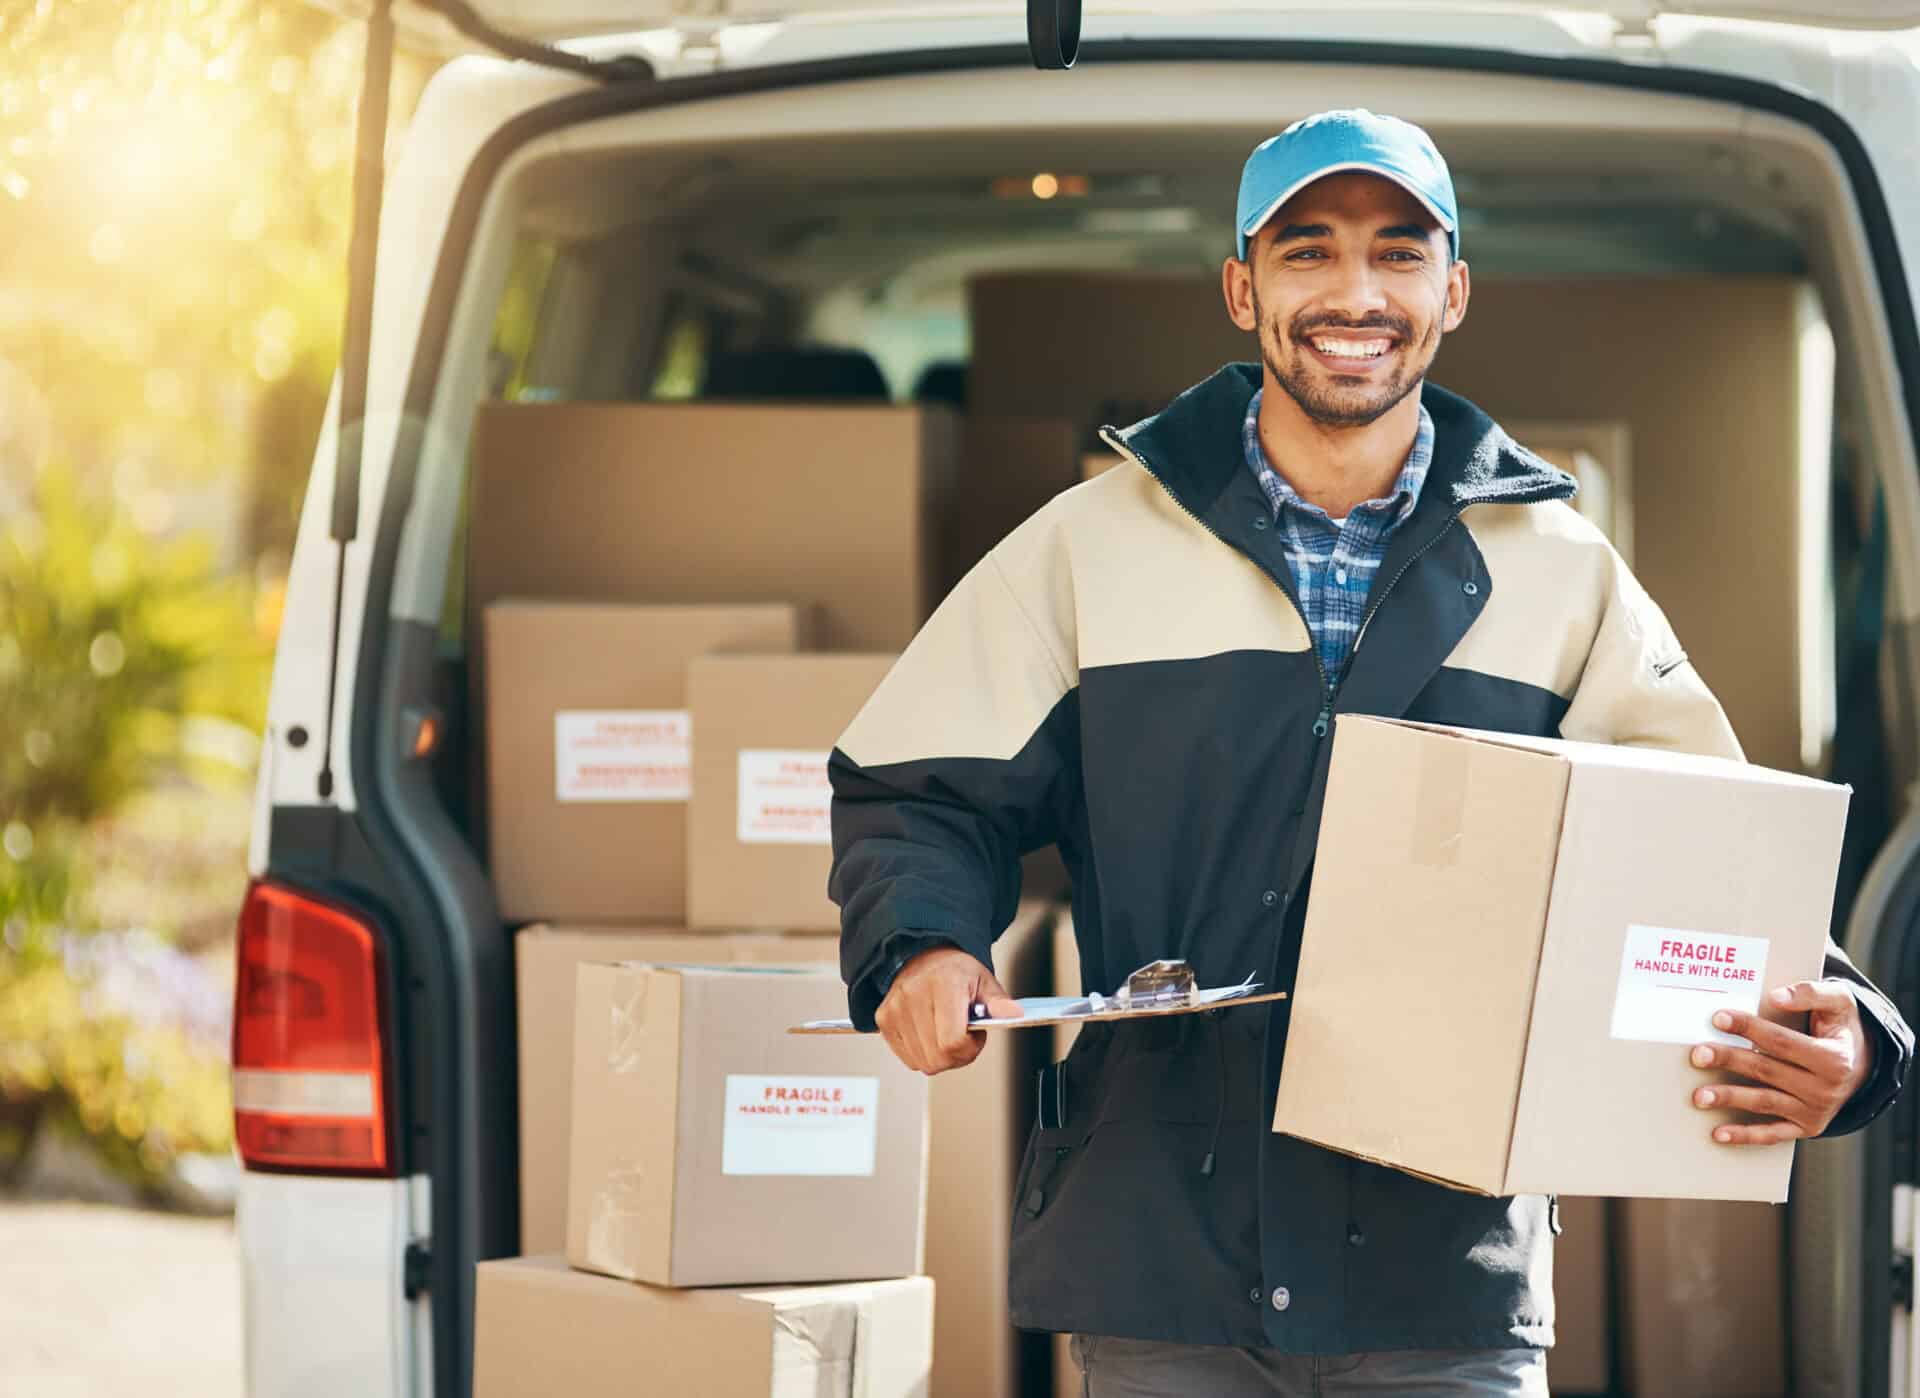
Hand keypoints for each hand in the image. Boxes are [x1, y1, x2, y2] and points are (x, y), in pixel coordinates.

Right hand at [874, 946, 1022, 1074]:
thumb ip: (999, 1002)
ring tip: (946, 1034)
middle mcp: (914, 995)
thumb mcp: (984, 980)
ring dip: (939, 1057)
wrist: (922, 956)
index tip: (976, 1036)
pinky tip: (929, 1034)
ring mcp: (895, 1009)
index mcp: (944, 983)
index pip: (953, 1042)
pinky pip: (907, 1059)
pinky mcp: (884, 1020)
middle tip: (963, 1038)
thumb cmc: (954, 970)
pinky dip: (922, 1054)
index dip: (970, 1048)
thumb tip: (1014, 1014)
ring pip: (922, 1063)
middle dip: (957, 1056)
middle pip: (937, 1058)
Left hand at [1689, 979, 1873, 1144]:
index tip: (1718, 1018)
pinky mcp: (1806, 1128)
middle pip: (1766, 1071)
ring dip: (1730, 1098)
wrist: (1862, 1066)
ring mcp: (1815, 1111)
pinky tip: (1718, 1133)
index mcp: (1833, 1058)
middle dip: (1730, 1060)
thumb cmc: (1839, 1028)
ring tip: (1699, 1095)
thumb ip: (1811, 993)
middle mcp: (1825, 1088)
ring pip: (1764, 1102)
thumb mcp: (1839, 1003)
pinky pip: (1773, 1134)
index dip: (1749, 1028)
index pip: (1782, 1042)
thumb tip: (1776, 996)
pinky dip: (1745, 1136)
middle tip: (1698, 1054)